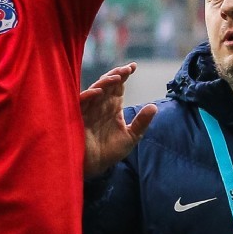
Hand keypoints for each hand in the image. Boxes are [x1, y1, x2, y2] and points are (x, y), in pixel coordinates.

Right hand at [81, 63, 158, 177]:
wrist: (95, 167)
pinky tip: (99, 92)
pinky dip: (89, 96)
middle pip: (107, 84)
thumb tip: (153, 106)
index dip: (124, 75)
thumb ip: (141, 122)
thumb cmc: (110, 152)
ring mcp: (89, 110)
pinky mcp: (79, 117)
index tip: (133, 67)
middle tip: (126, 69)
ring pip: (95, 90)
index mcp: (112, 107)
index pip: (118, 87)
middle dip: (116, 75)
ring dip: (105, 82)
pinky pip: (82, 102)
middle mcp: (100, 105)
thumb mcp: (131, 136)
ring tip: (116, 77)